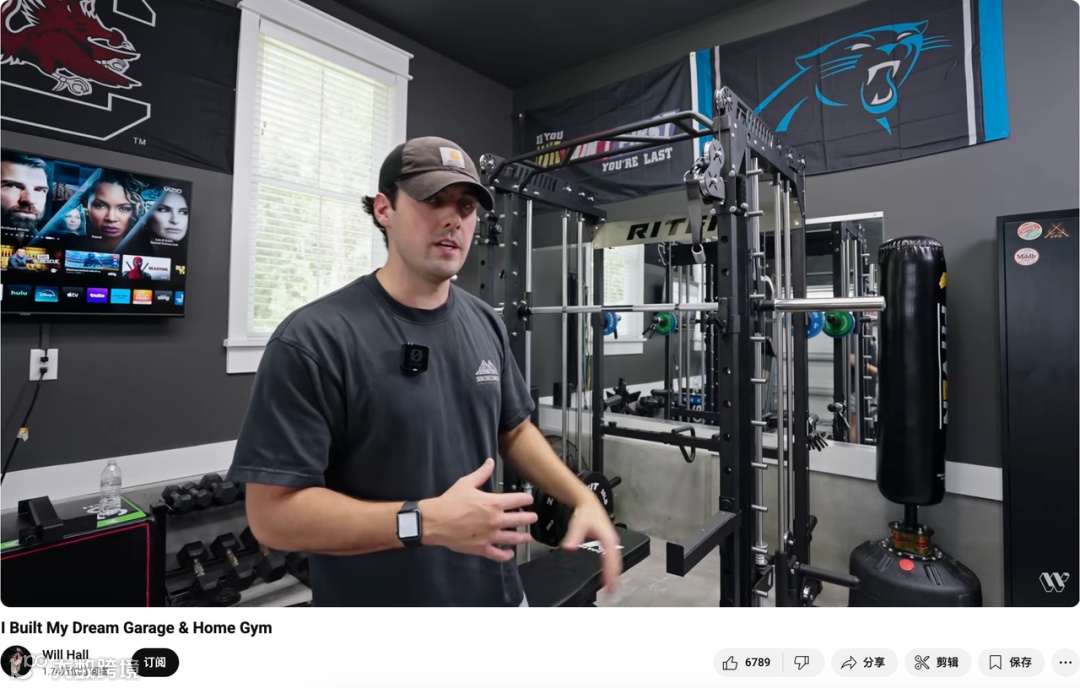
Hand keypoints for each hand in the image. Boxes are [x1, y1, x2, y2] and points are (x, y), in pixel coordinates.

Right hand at [422, 458, 536, 562]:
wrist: (436, 521)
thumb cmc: (450, 501)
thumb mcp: (466, 483)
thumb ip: (481, 473)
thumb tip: (490, 462)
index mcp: (494, 503)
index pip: (518, 500)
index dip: (526, 499)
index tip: (528, 499)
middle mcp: (496, 520)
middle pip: (520, 520)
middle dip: (529, 518)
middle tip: (533, 518)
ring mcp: (490, 536)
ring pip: (513, 538)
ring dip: (523, 538)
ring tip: (528, 537)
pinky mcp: (482, 548)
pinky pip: (498, 554)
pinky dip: (506, 555)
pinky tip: (510, 554)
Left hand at [560, 499, 621, 592]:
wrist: (588, 503)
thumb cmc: (585, 513)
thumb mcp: (578, 524)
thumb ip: (573, 536)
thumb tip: (569, 548)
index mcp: (607, 537)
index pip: (611, 558)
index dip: (610, 572)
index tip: (609, 585)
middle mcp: (612, 540)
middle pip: (617, 561)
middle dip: (614, 576)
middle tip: (611, 590)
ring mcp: (611, 541)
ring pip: (616, 560)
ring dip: (614, 572)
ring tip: (610, 586)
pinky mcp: (608, 542)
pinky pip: (613, 557)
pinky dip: (612, 567)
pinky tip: (608, 574)